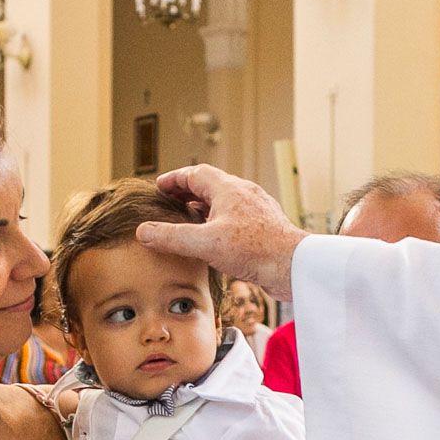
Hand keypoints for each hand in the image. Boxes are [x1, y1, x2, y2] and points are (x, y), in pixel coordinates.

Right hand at [143, 166, 308, 299]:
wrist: (295, 266)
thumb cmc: (255, 250)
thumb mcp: (205, 243)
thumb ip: (172, 237)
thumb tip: (143, 232)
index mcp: (229, 189)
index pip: (195, 173)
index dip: (174, 179)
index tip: (158, 187)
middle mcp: (244, 194)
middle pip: (211, 185)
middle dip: (187, 192)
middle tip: (169, 203)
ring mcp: (257, 211)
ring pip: (225, 203)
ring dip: (204, 208)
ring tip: (187, 221)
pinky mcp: (265, 229)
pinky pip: (237, 219)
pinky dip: (219, 222)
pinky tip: (215, 240)